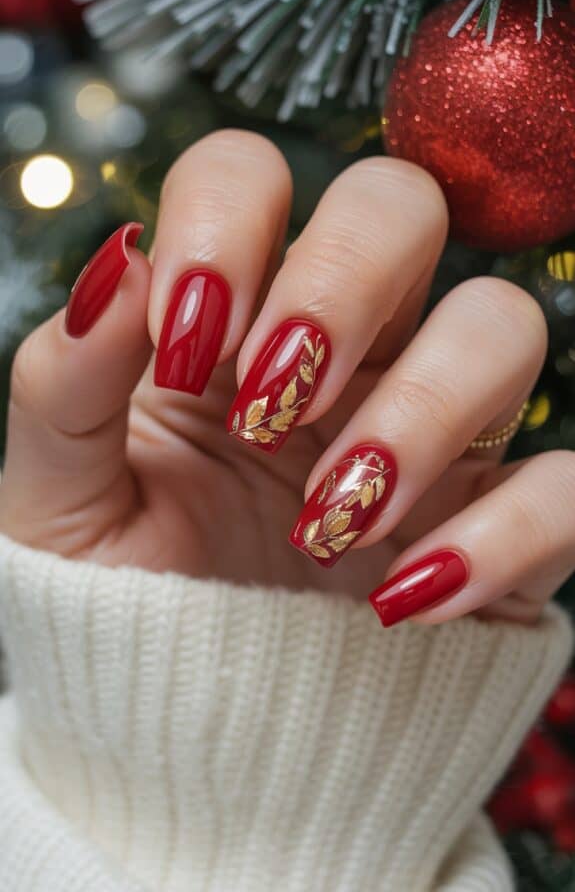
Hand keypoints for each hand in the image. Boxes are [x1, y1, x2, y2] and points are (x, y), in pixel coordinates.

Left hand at [1, 131, 572, 626]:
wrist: (193, 723)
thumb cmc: (128, 595)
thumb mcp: (62, 501)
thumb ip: (66, 383)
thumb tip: (118, 265)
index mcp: (231, 315)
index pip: (249, 174)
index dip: (225, 225)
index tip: (189, 344)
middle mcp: (346, 344)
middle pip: (401, 202)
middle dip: (339, 283)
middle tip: (276, 401)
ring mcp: (433, 425)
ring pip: (502, 321)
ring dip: (421, 412)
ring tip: (328, 519)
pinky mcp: (497, 520)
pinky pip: (564, 484)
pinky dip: (502, 535)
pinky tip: (404, 596)